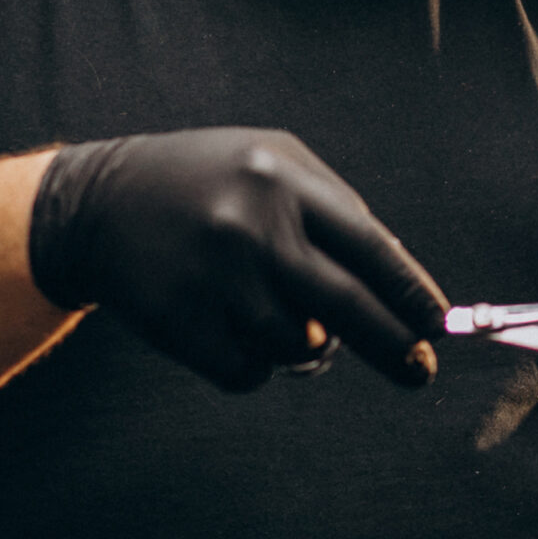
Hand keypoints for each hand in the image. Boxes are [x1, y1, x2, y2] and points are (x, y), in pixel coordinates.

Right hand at [27, 129, 448, 392]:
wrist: (98, 203)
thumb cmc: (208, 185)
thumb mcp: (271, 166)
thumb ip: (336, 214)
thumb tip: (404, 291)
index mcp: (282, 179)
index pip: (369, 245)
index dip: (410, 292)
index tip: (439, 325)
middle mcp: (251, 226)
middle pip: (347, 307)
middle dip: (394, 347)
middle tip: (422, 372)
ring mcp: (213, 278)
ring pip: (299, 347)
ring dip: (304, 347)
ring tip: (273, 312)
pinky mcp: (179, 323)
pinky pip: (249, 372)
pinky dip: (254, 364)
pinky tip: (229, 326)